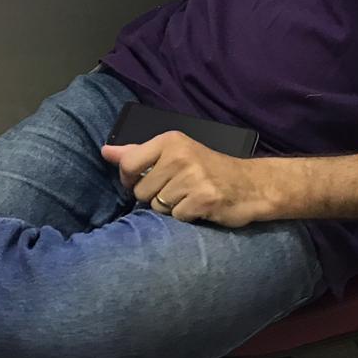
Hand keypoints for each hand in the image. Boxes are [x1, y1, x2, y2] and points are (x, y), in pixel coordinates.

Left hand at [101, 131, 270, 227]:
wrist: (251, 185)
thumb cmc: (208, 169)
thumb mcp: (175, 153)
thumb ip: (138, 153)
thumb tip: (106, 151)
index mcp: (170, 141)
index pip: (128, 163)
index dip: (129, 180)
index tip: (142, 182)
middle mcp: (180, 155)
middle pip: (142, 191)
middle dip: (155, 197)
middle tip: (178, 189)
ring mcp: (193, 177)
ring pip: (158, 206)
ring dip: (171, 208)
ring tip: (190, 197)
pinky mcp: (204, 199)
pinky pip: (176, 217)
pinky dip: (186, 216)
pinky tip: (200, 206)